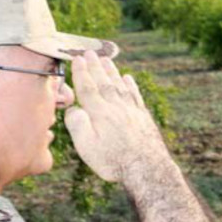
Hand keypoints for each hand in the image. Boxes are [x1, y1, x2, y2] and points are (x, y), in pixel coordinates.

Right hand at [64, 53, 168, 183]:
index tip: (78, 59)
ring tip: (106, 60)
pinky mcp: (144, 118)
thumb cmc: (114, 162)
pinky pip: (135, 96)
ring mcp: (132, 111)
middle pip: (104, 82)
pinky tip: (128, 78)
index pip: (88, 88)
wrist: (148, 169)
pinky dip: (130, 85)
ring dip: (112, 72)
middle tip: (89, 52)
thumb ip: (77, 125)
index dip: (82, 73)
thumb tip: (74, 109)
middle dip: (95, 67)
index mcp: (100, 114)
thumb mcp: (87, 147)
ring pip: (120, 86)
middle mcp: (117, 108)